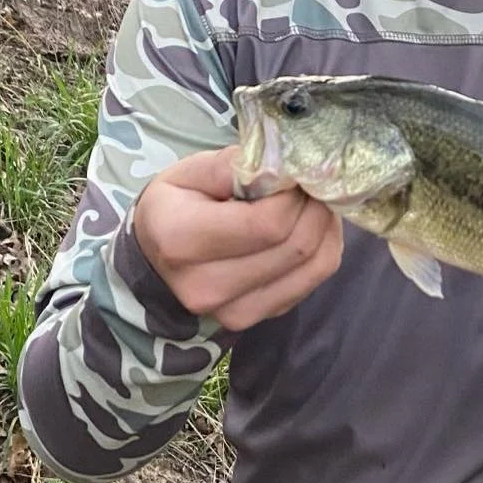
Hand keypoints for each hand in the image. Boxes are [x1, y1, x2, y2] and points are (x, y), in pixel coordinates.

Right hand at [133, 147, 342, 331]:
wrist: (158, 255)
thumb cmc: (176, 204)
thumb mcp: (191, 170)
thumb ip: (234, 165)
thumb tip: (282, 169)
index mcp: (181, 241)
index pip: (267, 223)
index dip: (294, 193)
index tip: (294, 172)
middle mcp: (206, 287)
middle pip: (296, 246)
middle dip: (315, 206)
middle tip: (310, 181)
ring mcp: (234, 311)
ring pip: (314, 265)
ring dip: (325, 226)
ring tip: (312, 200)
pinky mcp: (258, 317)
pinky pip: (315, 280)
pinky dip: (324, 247)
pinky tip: (310, 225)